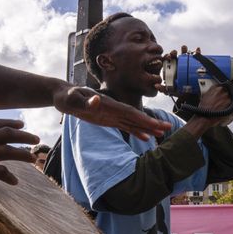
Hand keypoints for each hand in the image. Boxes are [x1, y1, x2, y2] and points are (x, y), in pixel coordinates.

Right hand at [0, 119, 38, 190]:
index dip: (9, 124)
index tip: (21, 125)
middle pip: (7, 135)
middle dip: (24, 137)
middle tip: (35, 140)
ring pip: (8, 152)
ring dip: (23, 155)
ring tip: (33, 159)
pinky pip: (0, 172)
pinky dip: (9, 177)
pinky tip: (15, 182)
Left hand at [54, 86, 169, 140]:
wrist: (64, 96)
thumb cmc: (67, 96)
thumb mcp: (73, 99)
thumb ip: (85, 101)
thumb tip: (96, 100)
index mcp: (109, 104)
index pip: (129, 112)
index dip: (143, 119)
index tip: (155, 124)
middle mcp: (114, 109)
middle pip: (136, 117)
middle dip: (152, 123)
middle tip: (168, 127)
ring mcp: (112, 114)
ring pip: (133, 122)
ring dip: (148, 128)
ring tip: (162, 134)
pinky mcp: (108, 120)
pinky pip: (125, 127)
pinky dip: (136, 132)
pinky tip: (146, 137)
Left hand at [155, 46, 195, 93]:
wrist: (193, 95)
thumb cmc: (181, 92)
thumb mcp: (172, 91)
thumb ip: (164, 89)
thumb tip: (156, 85)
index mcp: (172, 70)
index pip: (167, 62)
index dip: (167, 58)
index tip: (167, 56)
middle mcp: (178, 65)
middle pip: (175, 57)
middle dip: (174, 53)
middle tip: (174, 53)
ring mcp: (187, 64)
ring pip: (184, 55)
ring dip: (184, 50)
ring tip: (184, 48)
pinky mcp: (195, 64)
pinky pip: (196, 57)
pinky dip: (197, 52)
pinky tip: (197, 50)